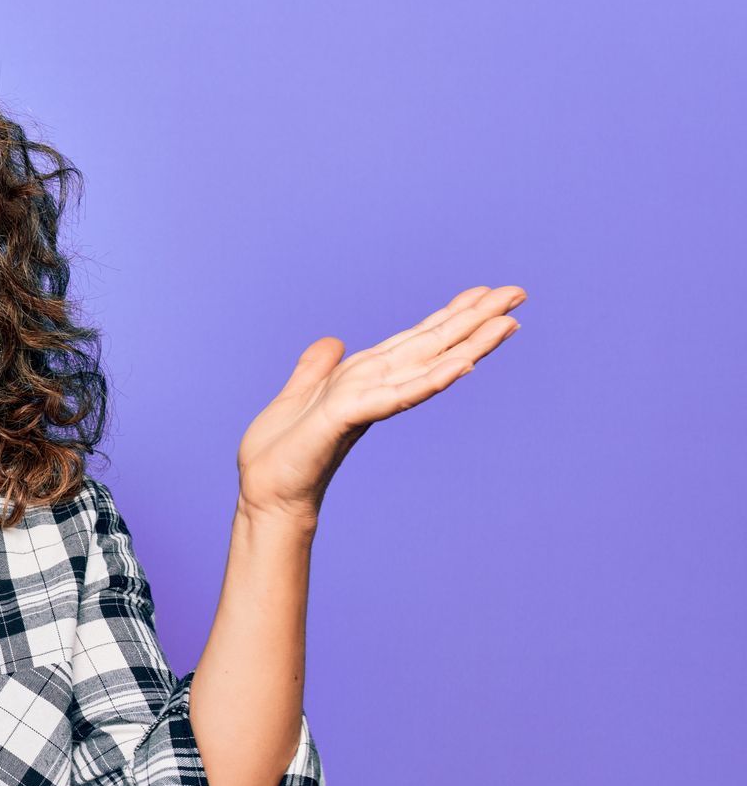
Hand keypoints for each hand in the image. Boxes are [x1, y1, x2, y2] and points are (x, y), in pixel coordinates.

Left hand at [236, 284, 526, 522]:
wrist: (265, 495)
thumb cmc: (280, 454)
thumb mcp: (298, 396)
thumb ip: (317, 368)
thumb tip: (332, 342)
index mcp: (364, 378)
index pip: (416, 340)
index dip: (450, 315)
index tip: (485, 290)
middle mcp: (375, 388)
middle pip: (434, 346)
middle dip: (476, 319)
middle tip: (520, 292)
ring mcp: (368, 403)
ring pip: (428, 366)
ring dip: (470, 344)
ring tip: (509, 322)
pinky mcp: (349, 418)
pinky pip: (397, 395)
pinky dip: (430, 380)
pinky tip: (464, 364)